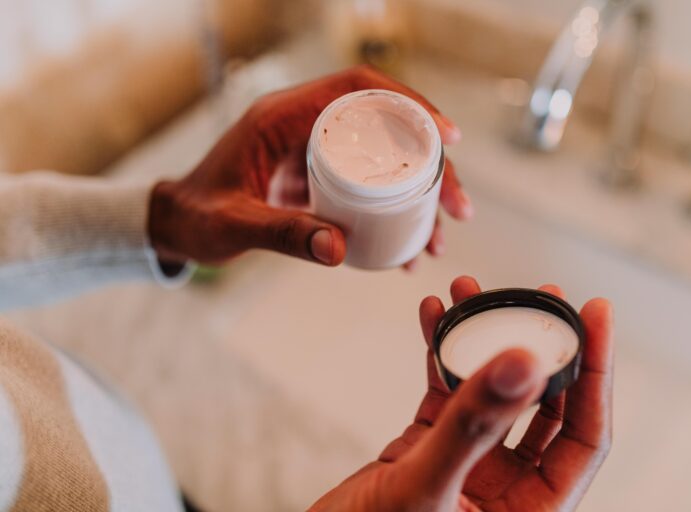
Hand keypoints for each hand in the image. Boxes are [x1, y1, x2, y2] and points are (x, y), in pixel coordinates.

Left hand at [148, 66, 470, 267]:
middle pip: (385, 126)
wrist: (177, 225)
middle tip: (458, 207)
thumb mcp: (233, 225)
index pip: (358, 89)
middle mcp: (304, 124)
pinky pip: (366, 182)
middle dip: (430, 164)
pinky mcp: (317, 175)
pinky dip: (392, 210)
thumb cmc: (196, 217)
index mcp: (283, 117)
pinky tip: (406, 244)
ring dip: (418, 192)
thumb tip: (339, 249)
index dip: (409, 105)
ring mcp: (313, 149)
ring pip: (382, 156)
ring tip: (439, 235)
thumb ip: (281, 233)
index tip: (447, 138)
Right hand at [311, 276, 612, 510]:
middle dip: (540, 346)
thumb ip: (473, 427)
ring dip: (483, 342)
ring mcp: (469, 467)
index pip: (584, 436)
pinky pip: (446, 395)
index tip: (595, 315)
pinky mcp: (430, 451)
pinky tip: (434, 317)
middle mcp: (507, 489)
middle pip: (543, 406)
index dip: (595, 372)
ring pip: (491, 394)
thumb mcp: (426, 488)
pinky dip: (440, 355)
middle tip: (542, 297)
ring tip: (474, 293)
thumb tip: (523, 365)